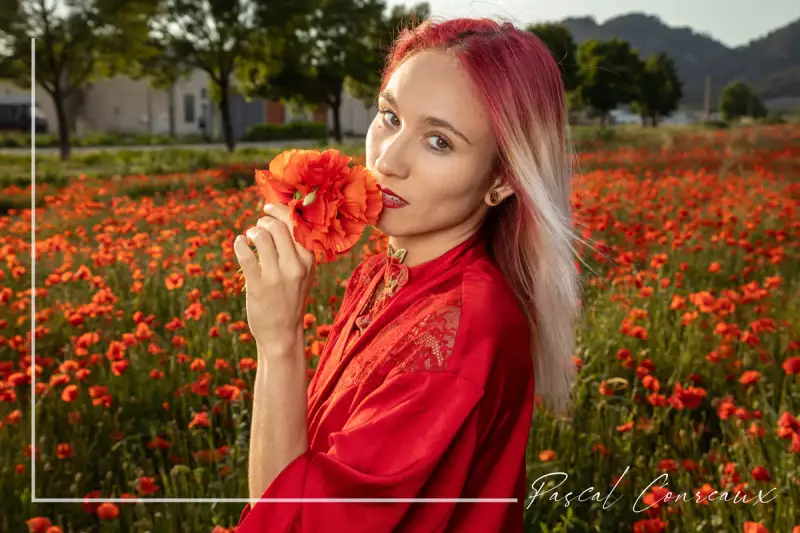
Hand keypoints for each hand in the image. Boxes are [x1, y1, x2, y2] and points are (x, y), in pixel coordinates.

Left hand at [234, 203, 315, 358]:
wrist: (283, 333)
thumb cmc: (291, 299)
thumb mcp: (304, 274)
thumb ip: (297, 250)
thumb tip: (281, 219)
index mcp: (309, 260)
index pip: (297, 224)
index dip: (280, 210)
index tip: (268, 207)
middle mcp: (296, 266)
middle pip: (278, 226)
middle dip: (264, 221)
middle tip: (258, 227)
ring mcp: (277, 276)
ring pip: (262, 236)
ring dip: (252, 232)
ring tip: (250, 238)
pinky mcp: (258, 286)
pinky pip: (245, 254)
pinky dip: (239, 243)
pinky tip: (239, 244)